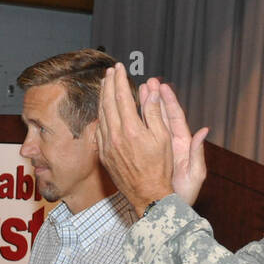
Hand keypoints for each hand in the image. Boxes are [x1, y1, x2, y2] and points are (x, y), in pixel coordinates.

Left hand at [96, 64, 174, 209]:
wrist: (147, 195)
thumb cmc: (160, 168)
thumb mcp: (163, 139)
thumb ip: (154, 113)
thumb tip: (151, 92)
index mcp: (131, 129)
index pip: (122, 97)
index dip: (120, 80)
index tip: (120, 68)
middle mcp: (115, 136)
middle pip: (108, 102)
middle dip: (109, 84)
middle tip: (110, 71)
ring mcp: (107, 146)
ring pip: (101, 115)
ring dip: (102, 97)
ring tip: (105, 84)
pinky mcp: (103, 154)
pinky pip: (99, 129)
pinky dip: (100, 114)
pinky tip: (103, 109)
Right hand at [141, 81, 207, 205]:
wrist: (168, 211)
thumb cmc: (184, 196)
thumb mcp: (194, 176)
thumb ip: (197, 154)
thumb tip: (203, 131)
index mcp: (182, 145)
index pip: (175, 118)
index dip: (168, 101)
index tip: (162, 86)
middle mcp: (168, 144)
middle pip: (160, 116)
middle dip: (153, 98)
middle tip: (146, 82)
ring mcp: (155, 149)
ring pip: (147, 124)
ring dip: (142, 107)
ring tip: (136, 90)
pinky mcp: (144, 156)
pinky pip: (137, 136)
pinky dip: (132, 124)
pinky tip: (124, 113)